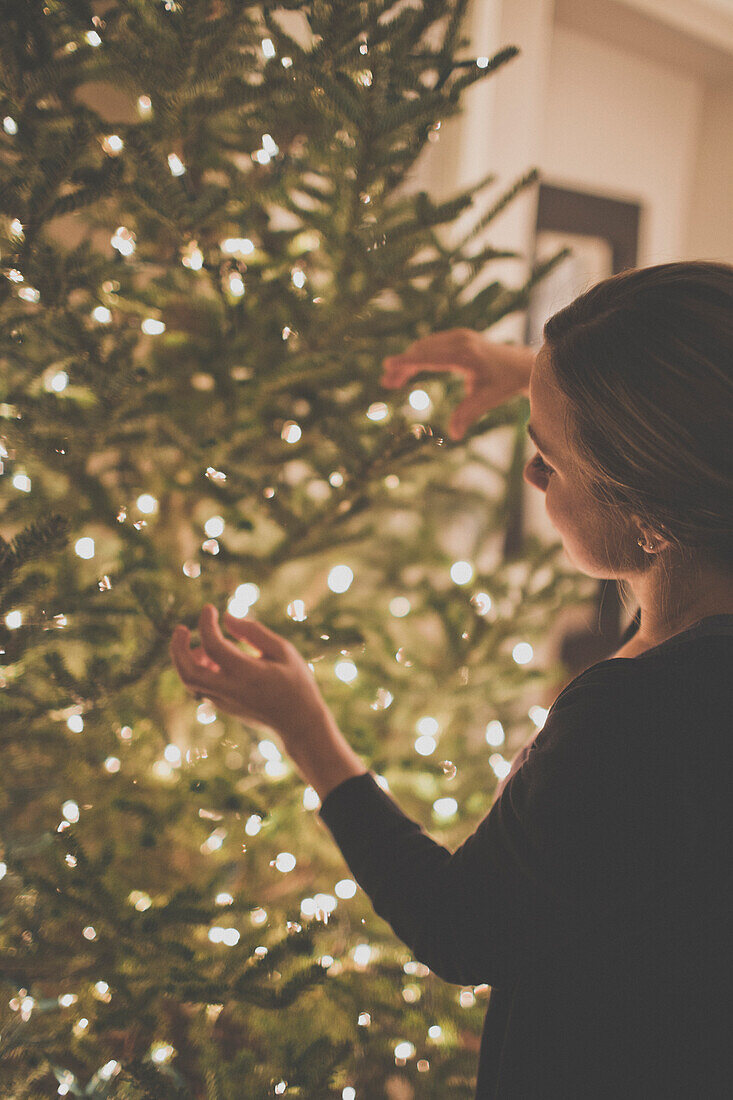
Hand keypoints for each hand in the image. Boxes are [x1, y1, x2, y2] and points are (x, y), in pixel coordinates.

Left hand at [169, 605, 335, 744]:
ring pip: (190, 681)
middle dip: (177, 648)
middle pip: (188, 672)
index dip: (206, 624)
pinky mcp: (223, 707)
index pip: (214, 646)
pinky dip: (199, 668)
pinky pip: (201, 686)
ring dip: (187, 659)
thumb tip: (226, 617)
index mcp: (248, 673)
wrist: (299, 723)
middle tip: (181, 629)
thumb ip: (254, 633)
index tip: (210, 608)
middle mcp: (231, 690)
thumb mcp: (283, 651)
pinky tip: (214, 659)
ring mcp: (224, 702)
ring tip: (203, 645)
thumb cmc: (296, 682)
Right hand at [381, 327, 529, 440]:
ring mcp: (458, 336)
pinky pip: (431, 344)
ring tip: (393, 381)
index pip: (429, 357)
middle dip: (403, 365)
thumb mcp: (486, 400)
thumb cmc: (502, 384)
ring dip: (408, 361)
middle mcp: (460, 340)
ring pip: (424, 346)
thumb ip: (467, 414)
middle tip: (386, 382)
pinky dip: (418, 356)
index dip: (407, 362)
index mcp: (465, 355)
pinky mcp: (457, 336)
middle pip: (422, 351)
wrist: (519, 365)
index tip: (388, 365)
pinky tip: (409, 370)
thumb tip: (453, 435)